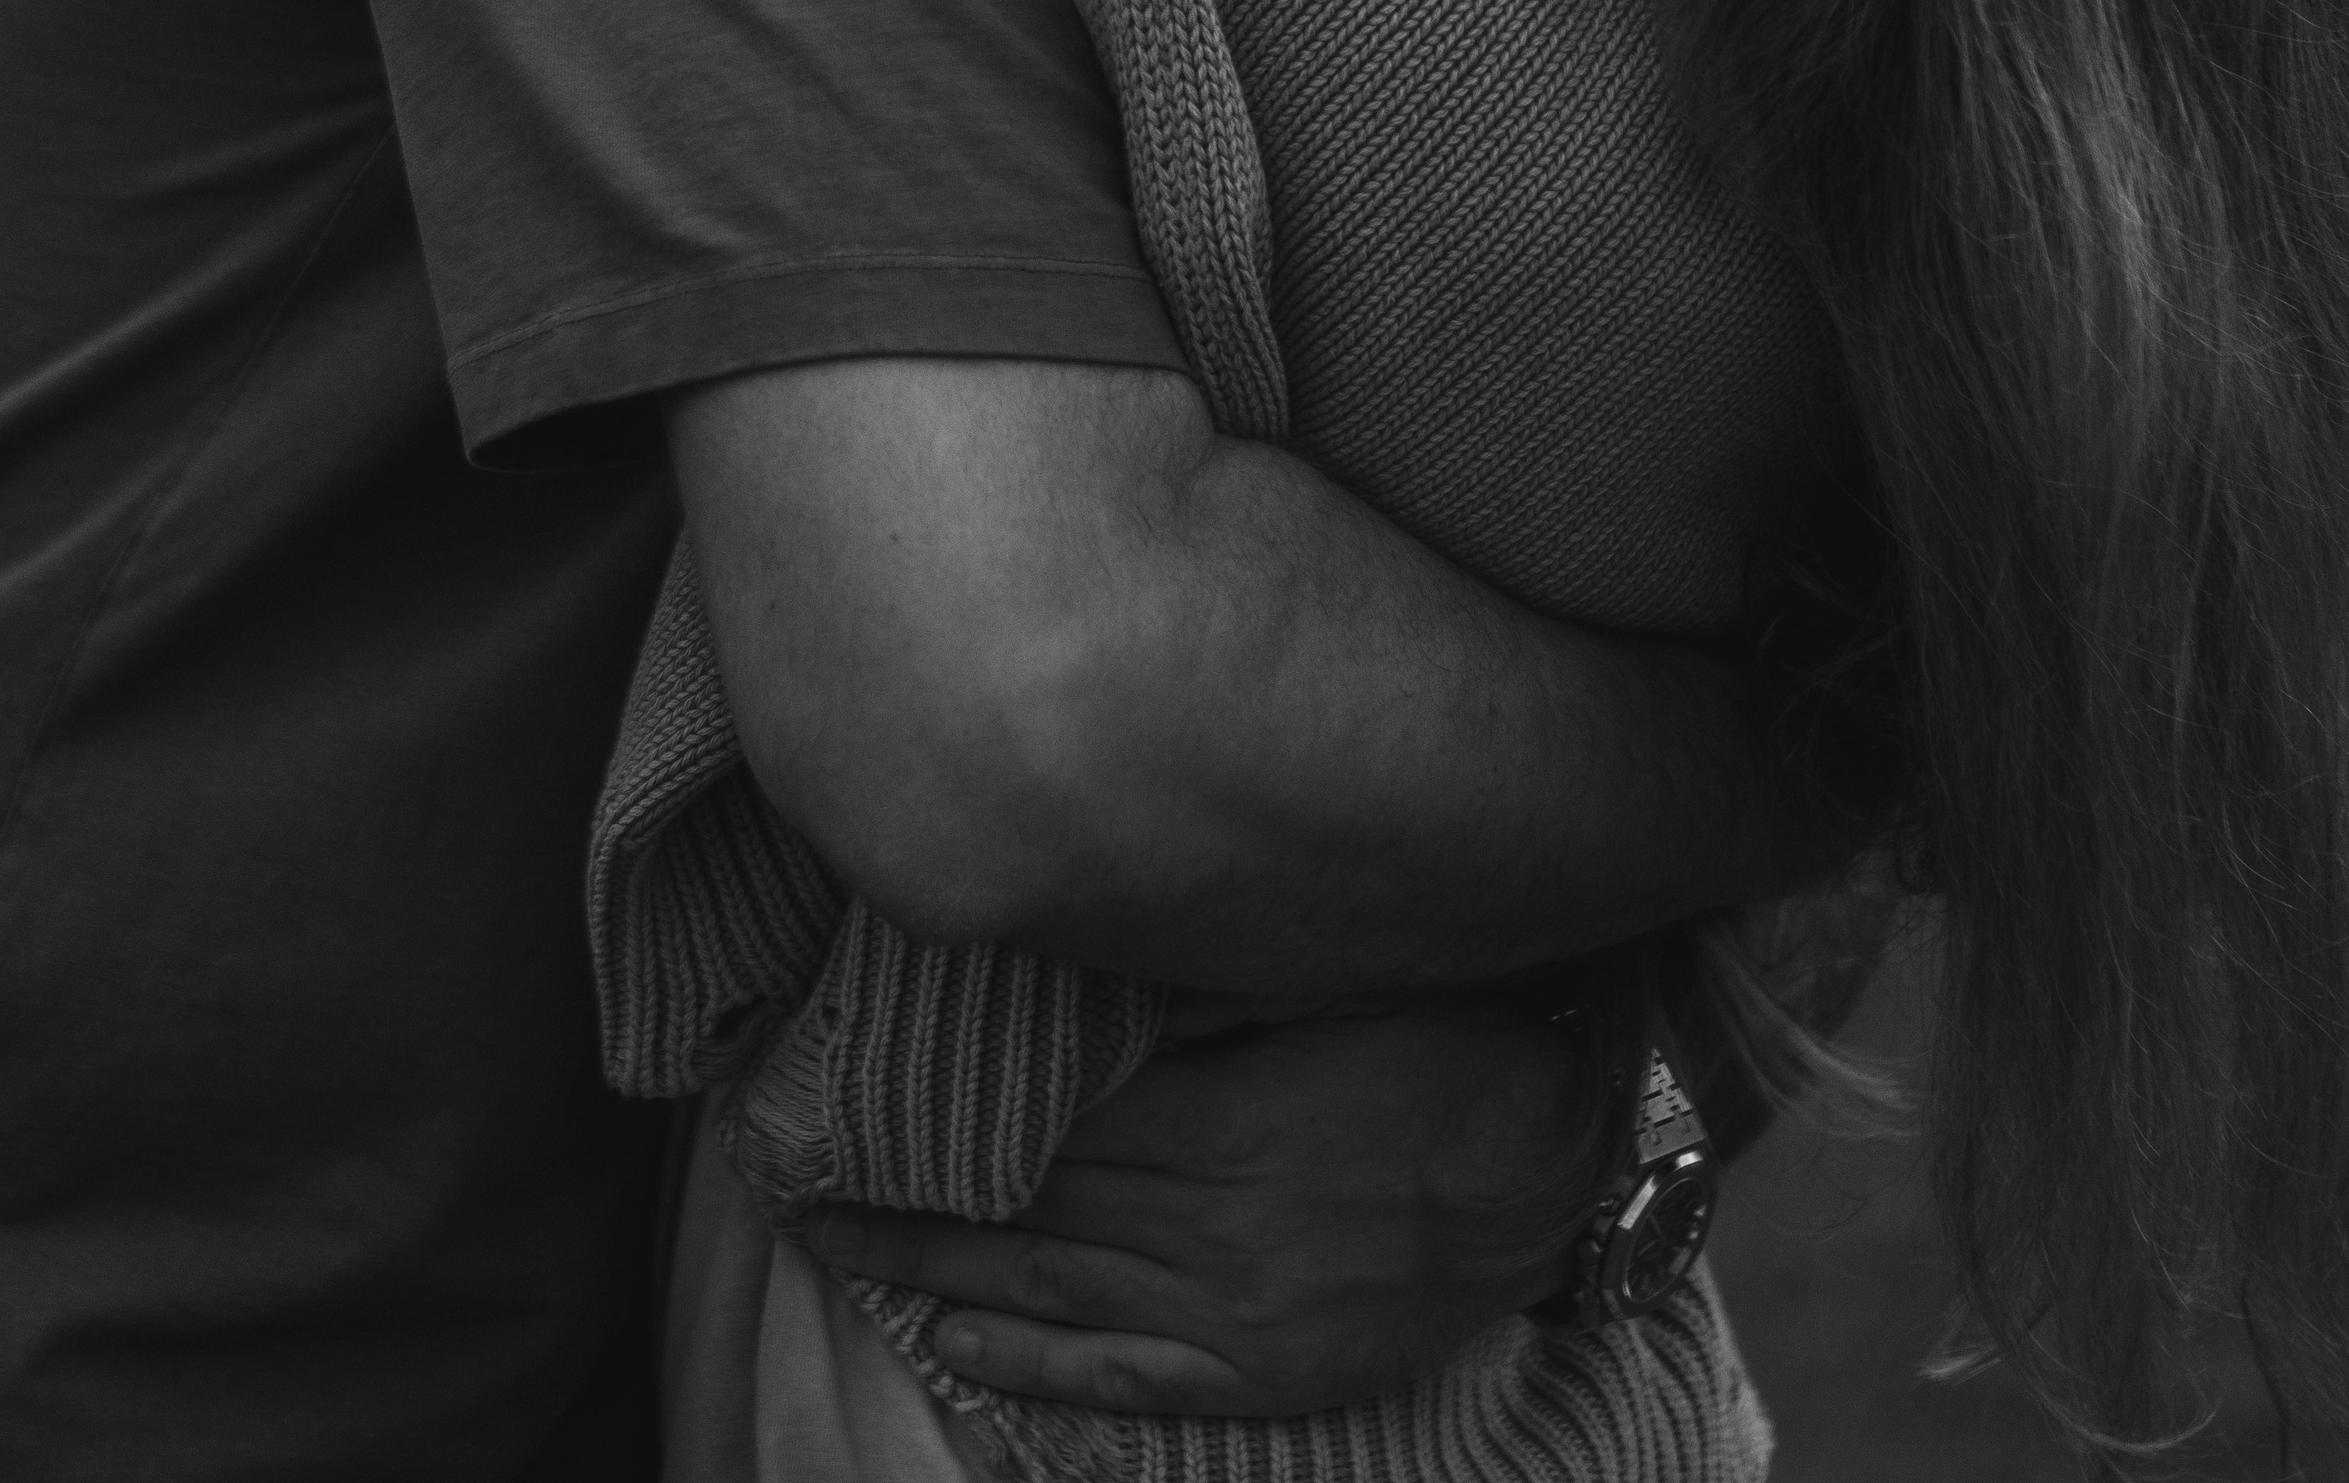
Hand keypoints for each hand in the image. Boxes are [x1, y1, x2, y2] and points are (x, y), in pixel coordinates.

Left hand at [805, 997, 1611, 1417]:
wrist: (1569, 1165)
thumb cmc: (1451, 1044)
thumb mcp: (1331, 982)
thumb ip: (1196, 989)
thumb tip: (1069, 975)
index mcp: (1217, 1122)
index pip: (1030, 1118)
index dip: (924, 1105)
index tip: (830, 1081)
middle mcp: (1204, 1230)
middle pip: (1017, 1204)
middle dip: (892, 1183)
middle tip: (780, 1163)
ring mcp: (1228, 1316)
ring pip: (1042, 1292)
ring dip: (925, 1268)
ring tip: (825, 1242)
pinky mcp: (1258, 1371)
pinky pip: (1116, 1374)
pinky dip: (1022, 1361)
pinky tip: (947, 1341)